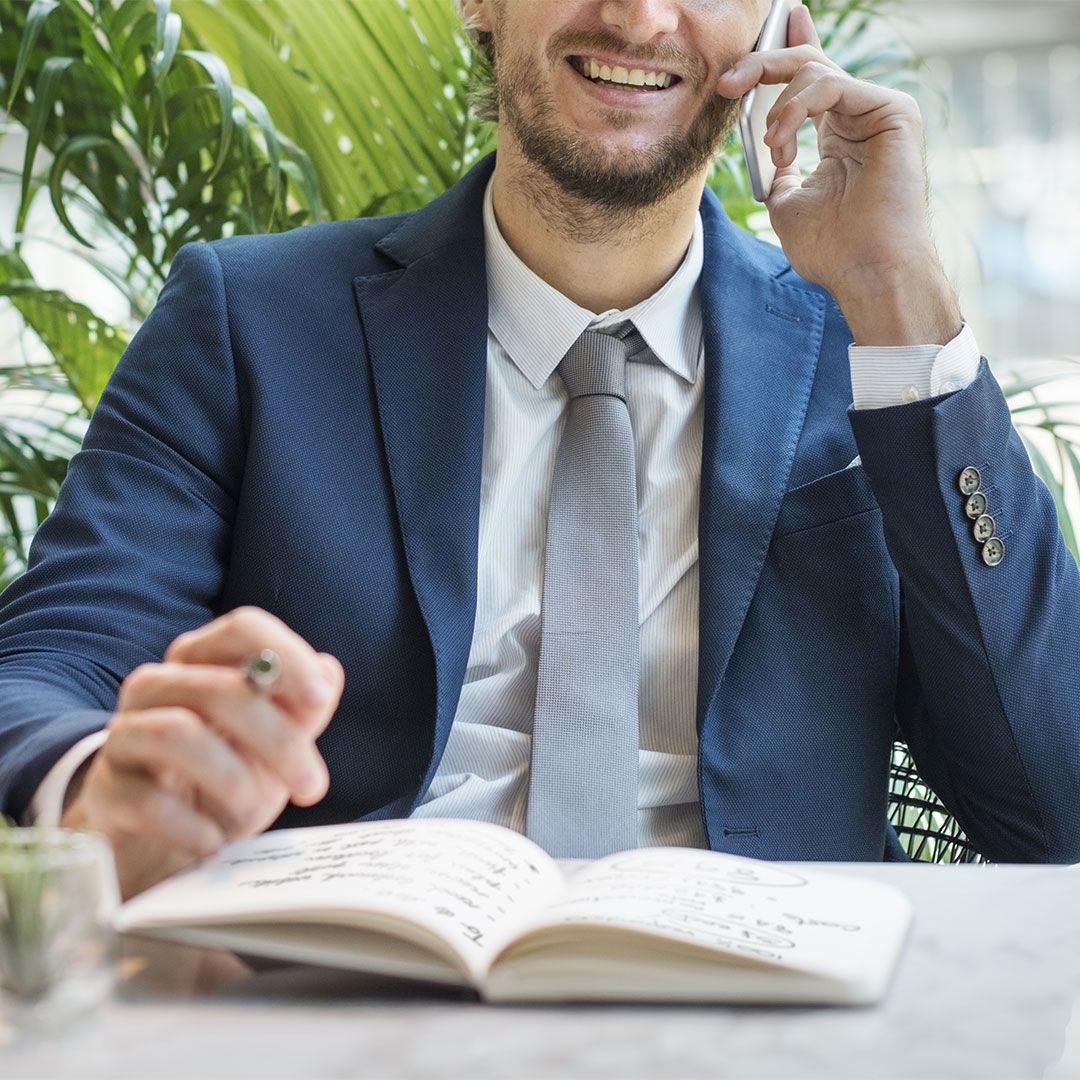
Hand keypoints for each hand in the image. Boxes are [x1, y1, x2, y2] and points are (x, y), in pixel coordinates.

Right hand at [61, 607, 343, 898]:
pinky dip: (191, 826)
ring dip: (233, 780)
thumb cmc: (227, 777)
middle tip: (313, 786)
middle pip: (220, 688)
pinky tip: (214, 842)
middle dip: (279, 740)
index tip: (318, 699)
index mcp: (206, 662)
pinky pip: (145, 798)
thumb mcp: (276, 744)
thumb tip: (328, 672)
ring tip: (258, 817)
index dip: (286, 656)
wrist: (163, 840)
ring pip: (177, 733)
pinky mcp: (105, 789)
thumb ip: (303, 708)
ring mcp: (124, 734)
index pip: (243, 629)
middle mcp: (159, 686)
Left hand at [716, 5, 962, 345]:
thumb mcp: (786, 204)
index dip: (789, 46)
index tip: (767, 29)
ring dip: (778, 108)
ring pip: (814, 69)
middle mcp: (861, 116)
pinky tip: (784, 140)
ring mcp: (879, 111)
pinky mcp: (893, 110)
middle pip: (807, 62)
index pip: (813, 77)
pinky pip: (830, 84)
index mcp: (840, 134)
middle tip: (727, 83)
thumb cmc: (833, 250)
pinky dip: (796, 109)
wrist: (866, 273)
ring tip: (773, 147)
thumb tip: (767, 149)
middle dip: (761, 64)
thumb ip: (777, 170)